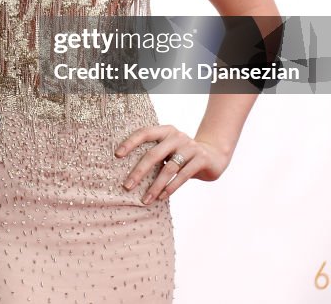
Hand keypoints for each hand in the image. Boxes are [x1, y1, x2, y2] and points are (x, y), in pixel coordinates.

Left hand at [115, 125, 230, 204]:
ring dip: (155, 186)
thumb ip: (155, 155)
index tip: (117, 155)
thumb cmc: (182, 155)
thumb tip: (129, 173)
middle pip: (154, 154)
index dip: (130, 143)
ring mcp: (190, 147)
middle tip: (127, 186)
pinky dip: (171, 187)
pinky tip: (161, 197)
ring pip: (169, 168)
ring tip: (145, 199)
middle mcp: (177, 136)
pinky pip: (183, 176)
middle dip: (139, 171)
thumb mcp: (169, 150)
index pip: (144, 133)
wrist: (214, 155)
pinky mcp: (201, 159)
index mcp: (166, 131)